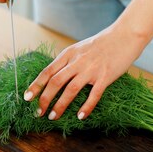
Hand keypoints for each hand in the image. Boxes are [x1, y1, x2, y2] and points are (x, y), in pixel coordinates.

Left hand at [23, 25, 145, 120]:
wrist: (125, 35)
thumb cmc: (102, 44)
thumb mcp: (80, 49)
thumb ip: (68, 62)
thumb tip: (56, 77)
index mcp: (69, 54)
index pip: (47, 71)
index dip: (36, 85)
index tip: (27, 97)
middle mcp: (77, 61)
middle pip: (55, 82)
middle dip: (44, 99)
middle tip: (38, 112)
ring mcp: (91, 69)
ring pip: (70, 90)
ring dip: (60, 105)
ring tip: (53, 116)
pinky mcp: (105, 76)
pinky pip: (93, 95)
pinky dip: (85, 107)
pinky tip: (80, 116)